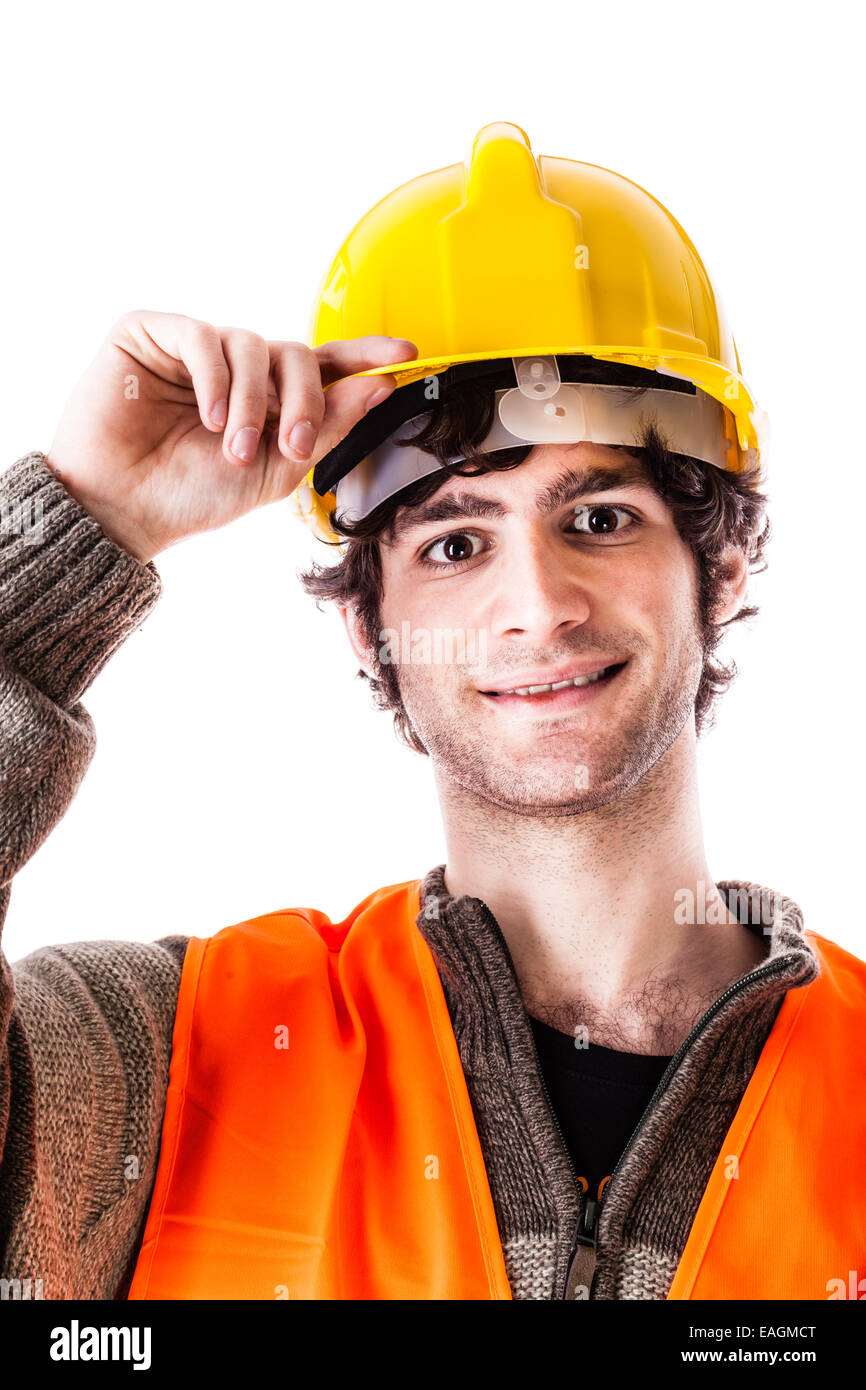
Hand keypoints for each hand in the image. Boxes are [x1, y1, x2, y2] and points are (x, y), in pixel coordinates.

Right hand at [45, 310, 417, 562]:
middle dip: (304, 398)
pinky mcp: (151, 334)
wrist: (123, 509)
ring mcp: (195, 348)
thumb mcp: (274, 471)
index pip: (324, 366)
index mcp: (268, 399)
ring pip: (252, 344)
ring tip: (232, 446)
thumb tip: (378, 388)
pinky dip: (214, 377)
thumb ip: (325, 428)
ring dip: (251, 402)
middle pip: (296, 353)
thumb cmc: (192, 496)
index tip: (404, 356)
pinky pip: (202, 335)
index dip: (363, 357)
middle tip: (289, 444)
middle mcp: (237, 369)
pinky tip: (208, 417)